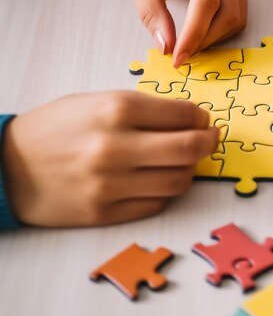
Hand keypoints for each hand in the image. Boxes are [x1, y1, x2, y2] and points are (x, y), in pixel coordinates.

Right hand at [2, 92, 217, 226]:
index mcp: (116, 110)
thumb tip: (190, 118)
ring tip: (181, 161)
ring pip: (178, 181)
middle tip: (210, 139)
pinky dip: (164, 191)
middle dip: (209, 142)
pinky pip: (155, 204)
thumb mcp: (99, 101)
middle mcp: (116, 147)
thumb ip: (144, 109)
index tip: (203, 119)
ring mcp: (110, 185)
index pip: (184, 115)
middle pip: (189, 149)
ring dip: (189, 169)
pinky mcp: (104, 213)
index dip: (201, 117)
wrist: (7, 166)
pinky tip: (155, 180)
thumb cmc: (56, 127)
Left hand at [129, 0, 248, 66]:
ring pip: (239, 14)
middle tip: (183, 53)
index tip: (178, 57)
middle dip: (206, 40)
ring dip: (216, 36)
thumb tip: (168, 46)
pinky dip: (224, 24)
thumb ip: (152, 13)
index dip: (194, 35)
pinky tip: (203, 26)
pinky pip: (241, 6)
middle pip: (228, 12)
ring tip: (192, 40)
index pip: (205, 2)